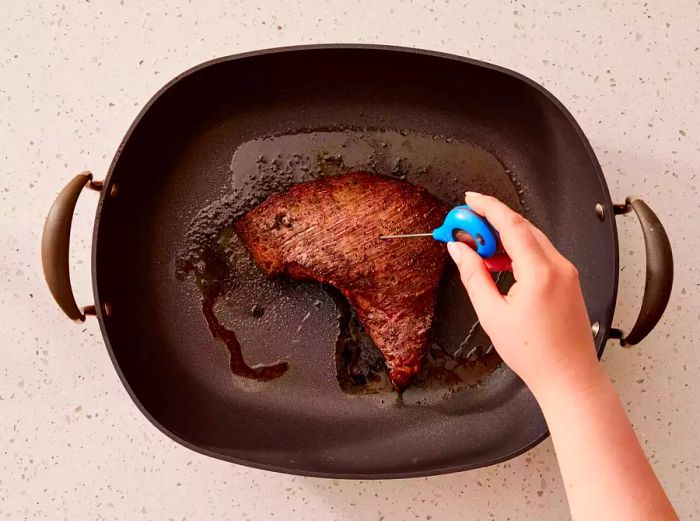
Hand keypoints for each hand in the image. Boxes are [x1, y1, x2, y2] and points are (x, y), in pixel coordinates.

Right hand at [447, 193, 602, 397]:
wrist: (569, 376)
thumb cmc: (536, 354)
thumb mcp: (492, 314)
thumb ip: (473, 276)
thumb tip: (459, 251)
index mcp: (540, 272)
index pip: (512, 224)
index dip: (487, 207)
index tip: (469, 200)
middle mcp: (558, 266)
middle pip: (521, 228)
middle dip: (491, 221)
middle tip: (465, 226)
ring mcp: (566, 272)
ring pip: (531, 240)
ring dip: (503, 238)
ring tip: (477, 248)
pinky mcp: (567, 280)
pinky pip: (540, 254)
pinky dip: (517, 252)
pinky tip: (499, 262)